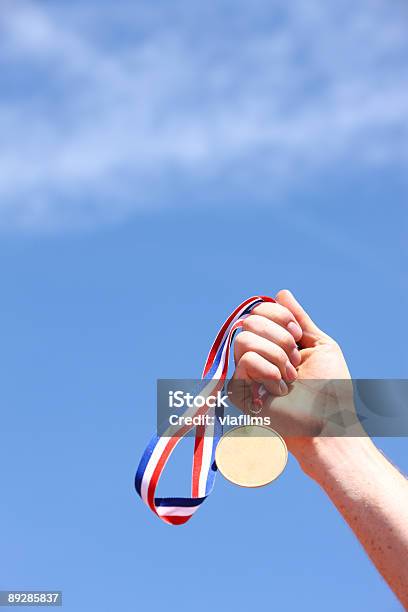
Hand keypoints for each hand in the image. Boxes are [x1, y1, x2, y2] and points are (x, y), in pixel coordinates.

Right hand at [230, 289, 361, 460]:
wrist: (328, 426)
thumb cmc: (331, 391)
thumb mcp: (320, 346)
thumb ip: (300, 320)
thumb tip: (281, 293)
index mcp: (275, 343)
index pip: (260, 312)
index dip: (280, 317)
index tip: (298, 337)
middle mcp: (257, 355)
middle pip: (249, 321)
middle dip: (280, 338)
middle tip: (295, 362)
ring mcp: (245, 373)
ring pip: (243, 339)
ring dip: (276, 357)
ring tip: (289, 379)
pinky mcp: (238, 390)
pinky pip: (246, 362)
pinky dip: (270, 373)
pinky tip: (278, 392)